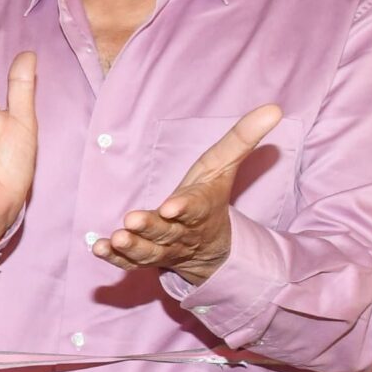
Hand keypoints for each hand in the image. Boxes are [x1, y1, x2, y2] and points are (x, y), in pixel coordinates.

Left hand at [93, 104, 279, 285]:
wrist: (210, 246)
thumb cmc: (211, 196)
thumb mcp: (224, 166)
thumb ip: (242, 139)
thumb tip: (274, 108)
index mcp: (201, 208)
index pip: (195, 208)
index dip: (184, 208)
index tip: (171, 206)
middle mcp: (182, 232)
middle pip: (166, 232)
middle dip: (150, 228)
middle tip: (131, 221)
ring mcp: (163, 249)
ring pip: (148, 252)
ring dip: (131, 247)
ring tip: (115, 238)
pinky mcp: (143, 260)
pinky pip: (128, 263)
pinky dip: (114, 259)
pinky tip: (97, 248)